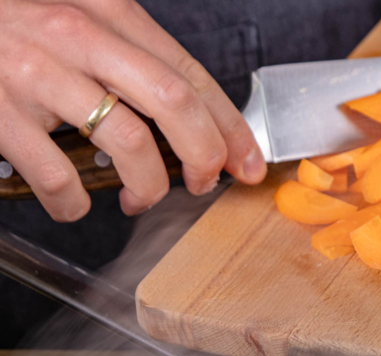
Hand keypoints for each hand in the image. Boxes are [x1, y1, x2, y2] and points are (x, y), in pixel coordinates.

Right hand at [0, 0, 267, 220]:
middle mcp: (76, 36)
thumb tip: (187, 114)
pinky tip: (75, 204)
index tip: (248, 162)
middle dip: (203, 155)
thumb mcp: (77, 15)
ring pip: (128, 142)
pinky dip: (75, 203)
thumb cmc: (13, 19)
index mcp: (107, 10)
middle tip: (202, 183)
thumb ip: (128, 54)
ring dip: (148, 186)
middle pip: (174, 103)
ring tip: (141, 198)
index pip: (191, 74)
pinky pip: (57, 175)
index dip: (230, 126)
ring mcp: (35, 72)